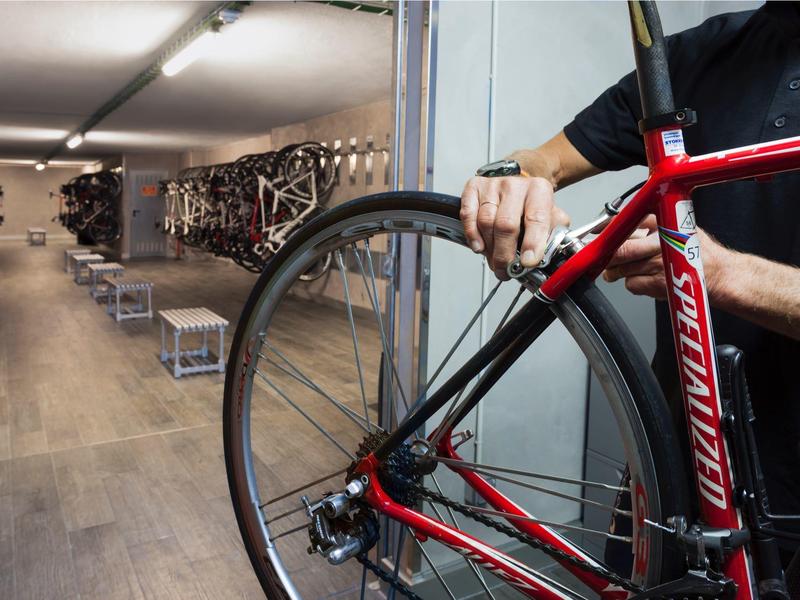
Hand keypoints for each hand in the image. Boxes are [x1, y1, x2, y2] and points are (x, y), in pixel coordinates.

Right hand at [460, 175, 569, 278]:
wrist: (519, 187)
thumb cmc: (532, 207)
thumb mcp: (551, 218)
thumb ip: (553, 237)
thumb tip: (546, 259)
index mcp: (539, 190)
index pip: (536, 218)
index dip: (532, 243)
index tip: (527, 262)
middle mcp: (515, 186)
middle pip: (506, 224)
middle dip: (504, 254)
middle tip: (505, 270)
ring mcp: (493, 185)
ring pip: (486, 222)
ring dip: (489, 248)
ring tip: (494, 260)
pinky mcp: (474, 188)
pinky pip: (468, 215)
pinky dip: (471, 234)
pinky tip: (479, 246)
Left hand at [603, 214, 728, 300]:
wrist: (722, 275)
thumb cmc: (700, 252)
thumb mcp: (678, 225)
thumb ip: (651, 223)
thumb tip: (619, 222)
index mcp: (664, 224)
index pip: (626, 222)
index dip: (606, 230)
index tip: (595, 235)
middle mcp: (660, 242)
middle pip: (620, 249)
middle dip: (607, 255)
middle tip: (602, 257)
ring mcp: (657, 264)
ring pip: (621, 268)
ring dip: (615, 272)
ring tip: (620, 270)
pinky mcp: (657, 284)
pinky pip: (631, 284)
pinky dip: (632, 284)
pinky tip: (643, 280)